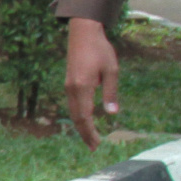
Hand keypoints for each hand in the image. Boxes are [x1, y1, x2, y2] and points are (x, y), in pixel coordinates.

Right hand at [63, 17, 119, 149]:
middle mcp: (72, 89)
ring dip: (81, 126)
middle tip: (94, 147)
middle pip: (76, 118)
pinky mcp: (69, 83)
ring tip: (90, 137)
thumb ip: (110, 93)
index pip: (85, 117)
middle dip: (84, 133)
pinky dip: (78, 116)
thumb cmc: (100, 49)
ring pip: (73, 112)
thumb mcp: (111, 70)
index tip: (97, 144)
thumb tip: (112, 113)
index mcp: (82, 87)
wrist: (82, 33)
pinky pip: (73, 104)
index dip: (90, 132)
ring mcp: (68, 86)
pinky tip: (85, 120)